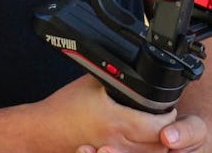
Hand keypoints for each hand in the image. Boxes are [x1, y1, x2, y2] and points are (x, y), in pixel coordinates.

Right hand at [43, 75, 185, 152]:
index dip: (168, 117)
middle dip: (165, 132)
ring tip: (152, 131)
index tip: (166, 108)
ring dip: (155, 145)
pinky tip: (138, 143)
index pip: (160, 127)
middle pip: (159, 146)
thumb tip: (133, 66)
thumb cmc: (63, 107)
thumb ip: (116, 76)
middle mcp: (117, 142)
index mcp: (117, 121)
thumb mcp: (92, 82)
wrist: (42, 129)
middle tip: (163, 119)